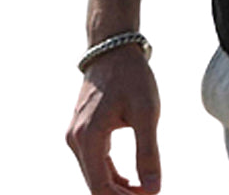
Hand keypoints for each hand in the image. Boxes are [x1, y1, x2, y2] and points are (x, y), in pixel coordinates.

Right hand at [66, 45, 161, 193]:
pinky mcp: (81, 131)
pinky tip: (129, 181)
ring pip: (94, 176)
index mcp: (89, 139)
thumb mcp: (147, 113)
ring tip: (144, 191)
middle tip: (150, 194)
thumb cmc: (132, 77)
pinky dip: (110, 175)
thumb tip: (154, 189)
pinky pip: (93, 162)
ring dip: (116, 189)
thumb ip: (149, 152)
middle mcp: (75, 141)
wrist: (113, 49)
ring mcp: (75, 136)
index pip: (101, 189)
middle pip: (96, 186)